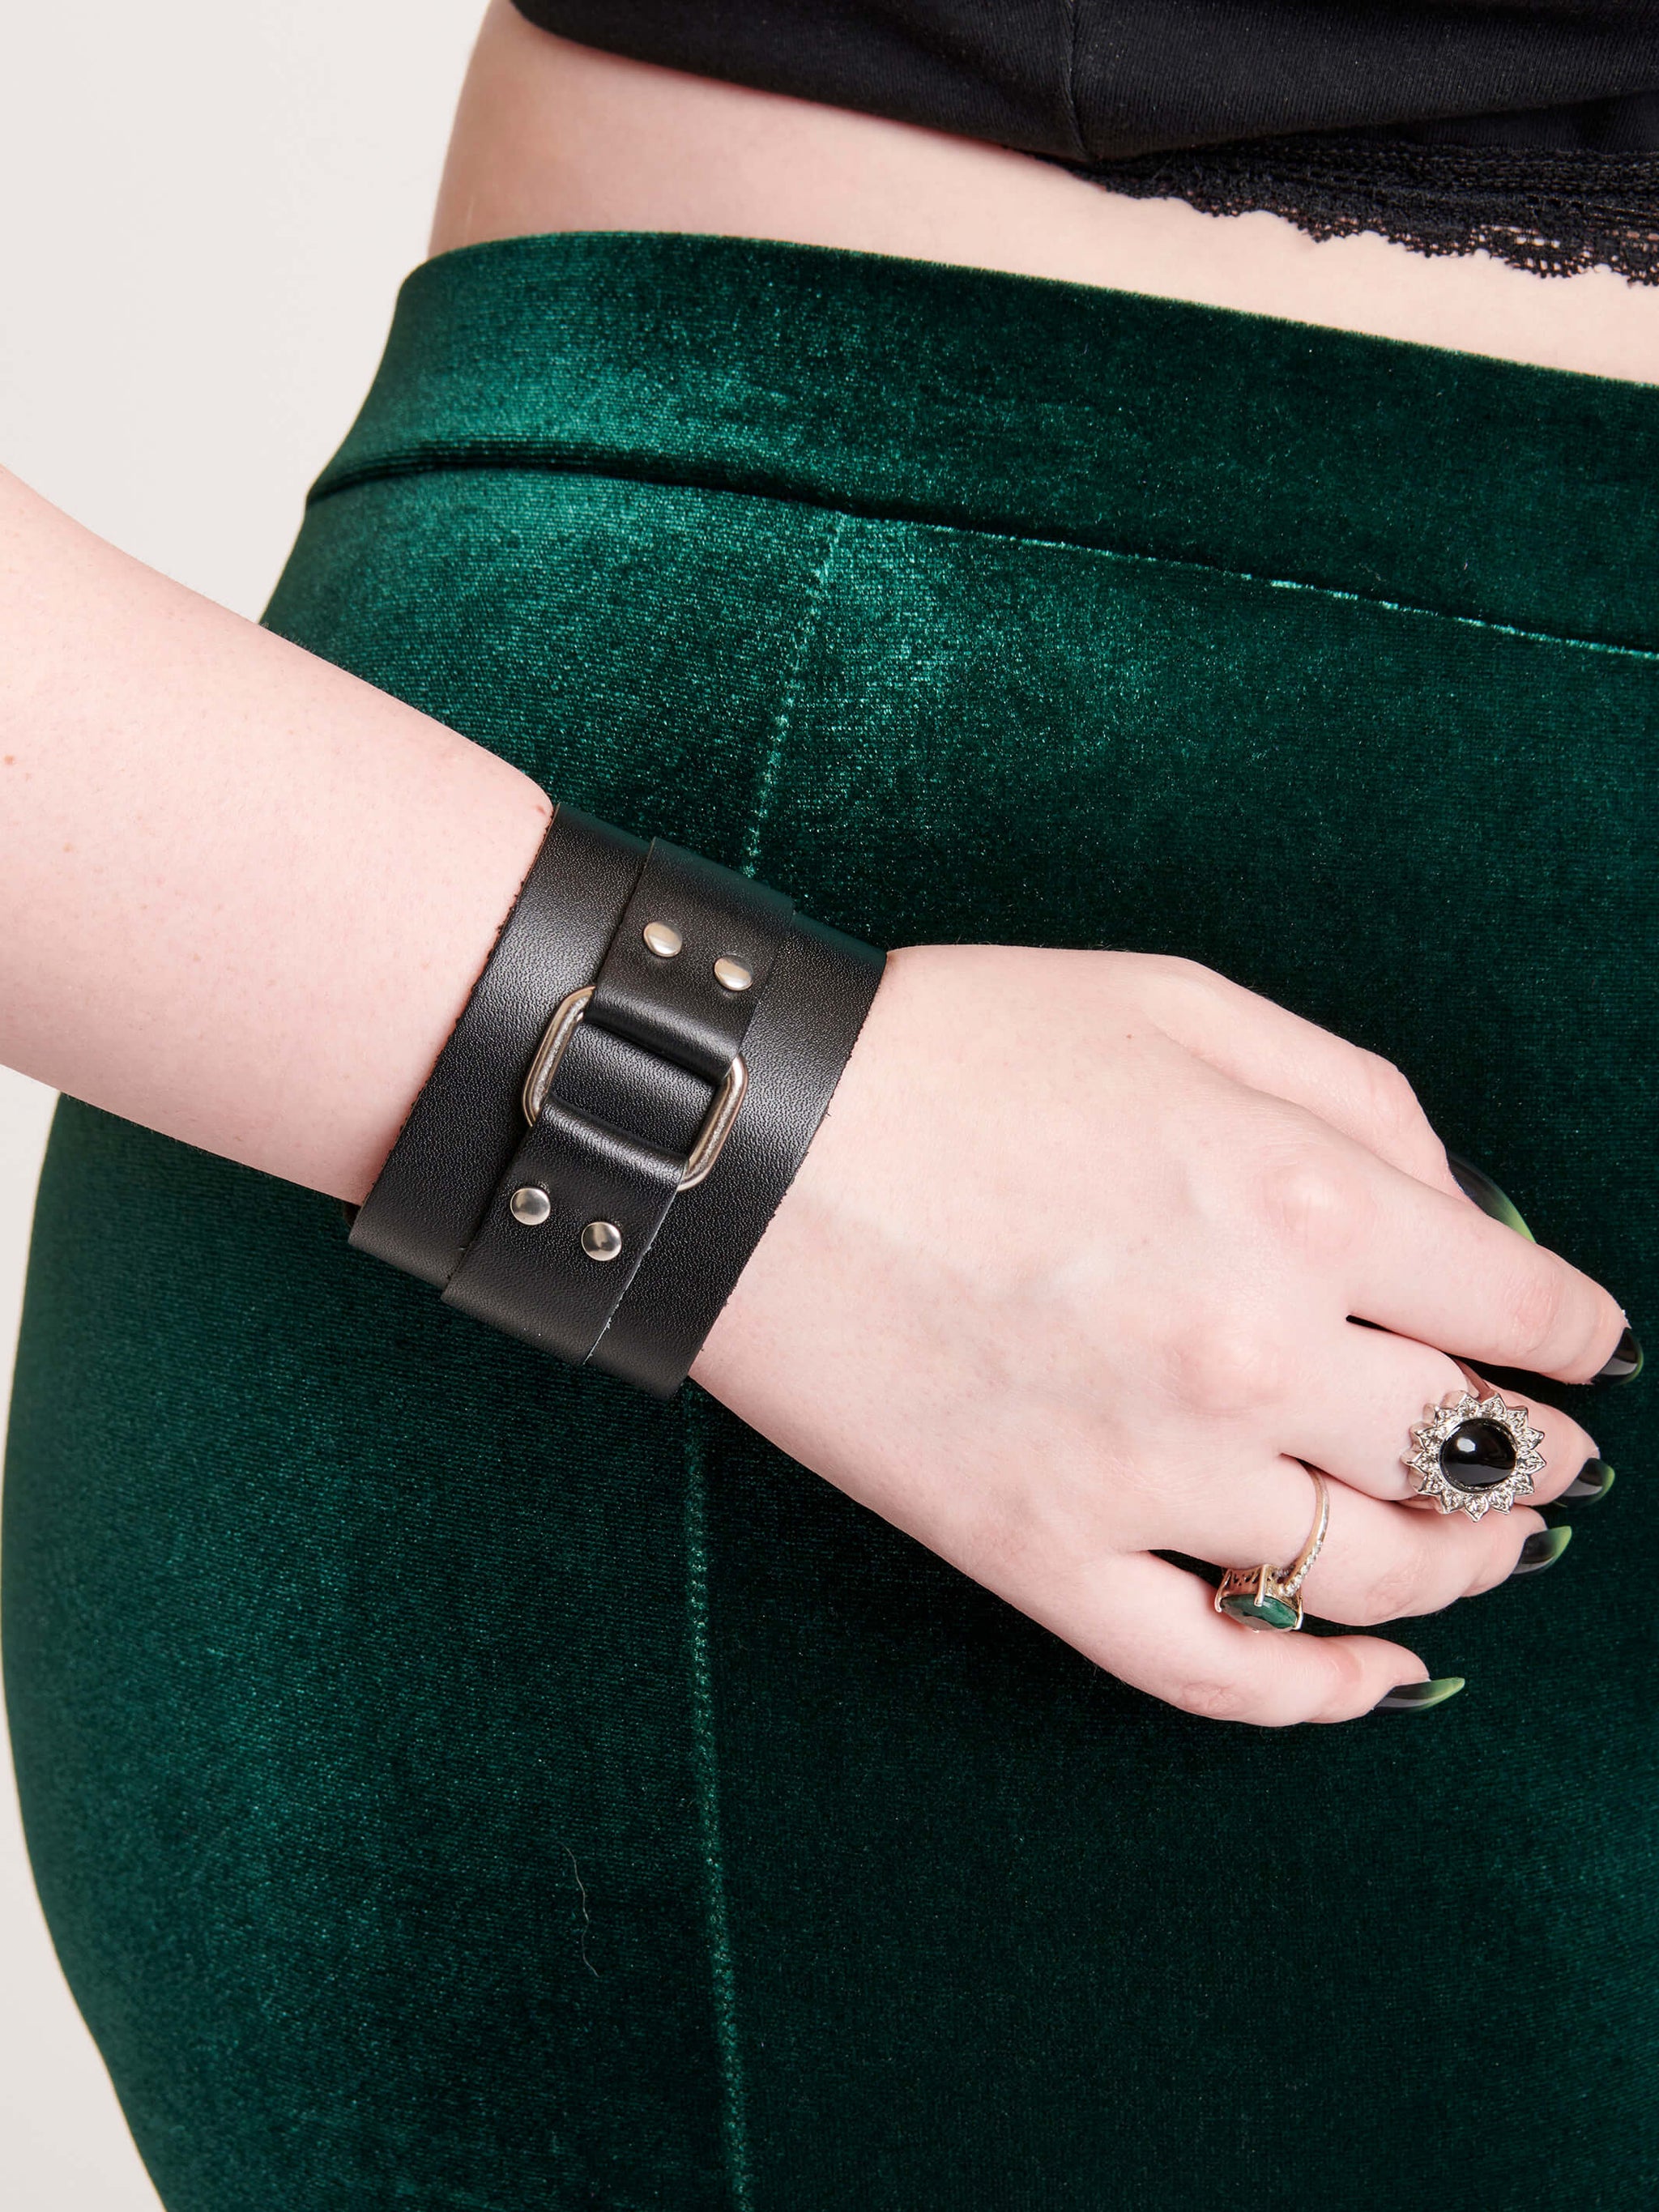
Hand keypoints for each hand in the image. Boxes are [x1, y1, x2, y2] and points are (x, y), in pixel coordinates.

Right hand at [695, 946, 1628, 1724]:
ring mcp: (1147, 1475)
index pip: (1518, 1309)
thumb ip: (1356, 1099)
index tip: (1575, 1344)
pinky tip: (1372, 1683)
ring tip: (1485, 1552)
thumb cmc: (959, 1051)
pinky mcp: (1042, 1554)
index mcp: (1306, 1202)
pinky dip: (1316, 1695)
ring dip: (1462, 1570)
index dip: (1572, 1333)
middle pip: (1467, 1452)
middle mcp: (1255, 1356)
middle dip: (1533, 1456)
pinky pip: (1215, 1667)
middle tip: (1545, 1458)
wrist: (742, 1144)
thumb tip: (1461, 1213)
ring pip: (1369, 1574)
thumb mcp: (1180, 1005)